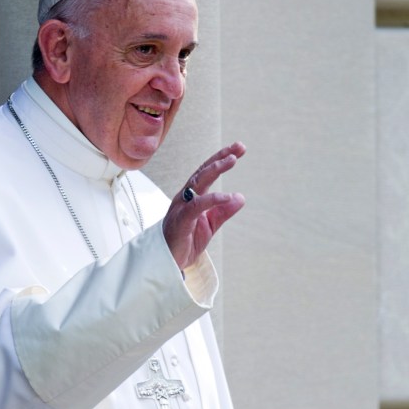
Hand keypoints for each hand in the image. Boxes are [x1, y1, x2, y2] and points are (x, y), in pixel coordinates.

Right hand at [162, 142, 246, 268]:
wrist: (167, 262)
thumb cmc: (185, 240)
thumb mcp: (211, 225)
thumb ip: (224, 211)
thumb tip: (240, 197)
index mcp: (192, 196)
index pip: (207, 172)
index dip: (222, 158)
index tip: (239, 148)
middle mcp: (186, 197)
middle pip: (203, 171)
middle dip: (221, 157)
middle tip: (239, 147)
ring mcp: (182, 206)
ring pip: (198, 182)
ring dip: (215, 169)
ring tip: (232, 160)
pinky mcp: (182, 220)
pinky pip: (197, 206)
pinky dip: (212, 199)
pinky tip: (227, 196)